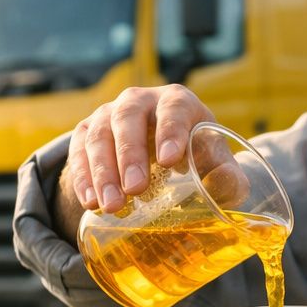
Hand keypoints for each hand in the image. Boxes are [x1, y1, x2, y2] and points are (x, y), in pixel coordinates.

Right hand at [66, 84, 214, 212]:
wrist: (162, 156)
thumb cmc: (196, 157)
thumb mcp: (215, 165)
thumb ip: (227, 176)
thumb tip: (228, 183)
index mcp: (177, 102)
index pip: (173, 108)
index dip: (170, 131)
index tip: (169, 161)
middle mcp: (139, 100)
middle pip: (128, 118)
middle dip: (130, 155)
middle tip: (136, 190)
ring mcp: (109, 114)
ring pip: (99, 135)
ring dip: (103, 172)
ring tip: (111, 205)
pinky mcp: (87, 132)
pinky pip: (78, 150)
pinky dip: (82, 176)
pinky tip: (89, 201)